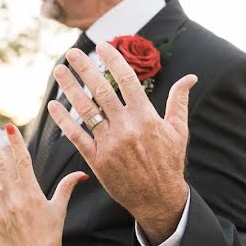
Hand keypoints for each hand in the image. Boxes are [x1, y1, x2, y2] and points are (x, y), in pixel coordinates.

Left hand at [0, 123, 88, 245]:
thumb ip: (67, 187)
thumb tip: (83, 173)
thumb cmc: (50, 235)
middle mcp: (15, 199)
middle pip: (1, 166)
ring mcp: (0, 209)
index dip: (16, 143)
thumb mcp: (59, 210)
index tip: (10, 127)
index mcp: (33, 193)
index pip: (23, 162)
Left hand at [49, 42, 196, 244]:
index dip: (113, 61)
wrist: (158, 198)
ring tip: (59, 71)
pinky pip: (76, 136)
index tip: (101, 46)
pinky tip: (54, 105)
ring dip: (70, 88)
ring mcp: (110, 143)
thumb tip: (191, 77)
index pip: (127, 81)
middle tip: (71, 52)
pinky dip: (64, 120)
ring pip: (86, 110)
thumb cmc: (169, 162)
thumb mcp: (179, 131)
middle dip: (85, 69)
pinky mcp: (97, 159)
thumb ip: (179, 101)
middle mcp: (126, 127)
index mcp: (146, 117)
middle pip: (101, 91)